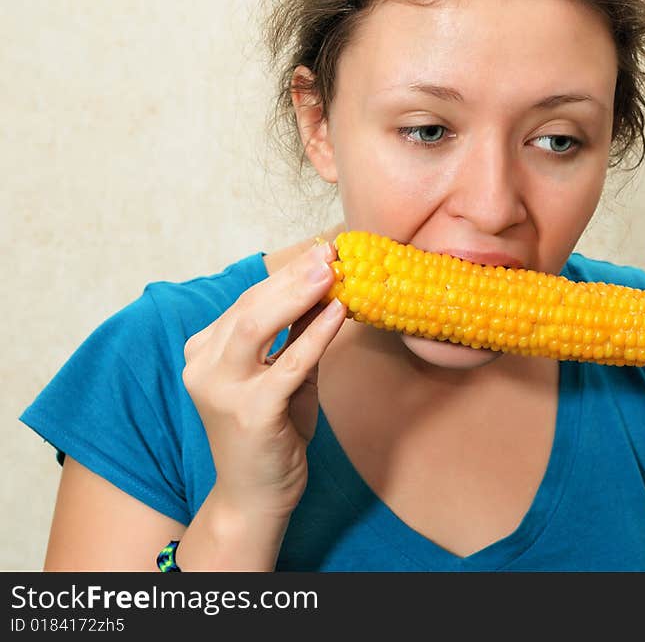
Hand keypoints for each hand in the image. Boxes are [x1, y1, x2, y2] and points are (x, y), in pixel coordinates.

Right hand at [181, 239, 345, 520]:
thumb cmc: (271, 434)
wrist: (255, 496)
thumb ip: (296, 336)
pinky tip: (337, 314)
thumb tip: (326, 289)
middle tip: (328, 253)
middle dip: (292, 276)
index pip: (247, 304)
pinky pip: (287, 365)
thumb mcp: (283, 376)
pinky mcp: (250, 413)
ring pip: (256, 327)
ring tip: (331, 271)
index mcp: (204, 353)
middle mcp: (203, 367)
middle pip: (249, 308)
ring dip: (297, 294)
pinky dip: (314, 336)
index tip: (319, 252)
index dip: (285, 276)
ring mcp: (222, 391)